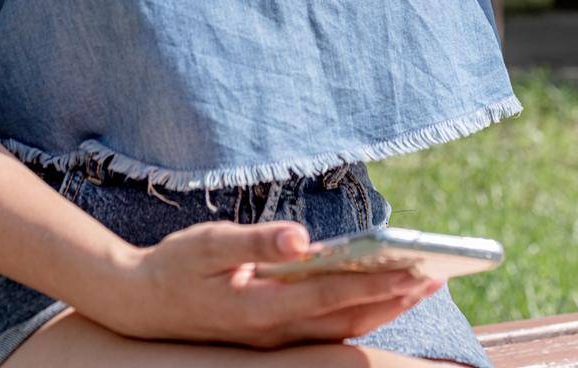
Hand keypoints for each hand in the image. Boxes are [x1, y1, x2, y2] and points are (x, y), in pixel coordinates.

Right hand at [96, 218, 445, 348]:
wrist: (138, 304)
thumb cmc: (175, 265)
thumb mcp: (210, 243)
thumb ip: (256, 240)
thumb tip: (303, 238)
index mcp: (262, 308)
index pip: (334, 296)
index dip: (378, 284)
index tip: (416, 270)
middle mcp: (275, 332)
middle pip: (348, 319)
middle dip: (395, 298)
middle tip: (439, 276)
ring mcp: (274, 340)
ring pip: (341, 329)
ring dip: (383, 308)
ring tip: (422, 284)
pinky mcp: (272, 336)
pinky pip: (326, 329)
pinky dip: (358, 314)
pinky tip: (378, 297)